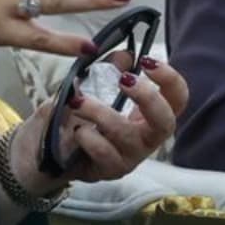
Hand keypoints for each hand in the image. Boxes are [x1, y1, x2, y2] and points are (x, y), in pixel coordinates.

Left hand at [14, 52, 187, 192]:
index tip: (147, 61)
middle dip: (148, 97)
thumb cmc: (77, 120)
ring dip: (101, 112)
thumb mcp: (91, 90)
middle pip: (166, 122)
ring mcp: (130, 157)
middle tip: (125, 80)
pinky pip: (103, 152)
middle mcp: (146, 138)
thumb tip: (125, 53)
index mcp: (148, 116)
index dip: (170, 79)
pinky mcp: (109, 170)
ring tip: (78, 102)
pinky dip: (87, 136)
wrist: (46, 156)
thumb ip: (108, 71)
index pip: (178, 99)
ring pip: (126, 134)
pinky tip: (76, 130)